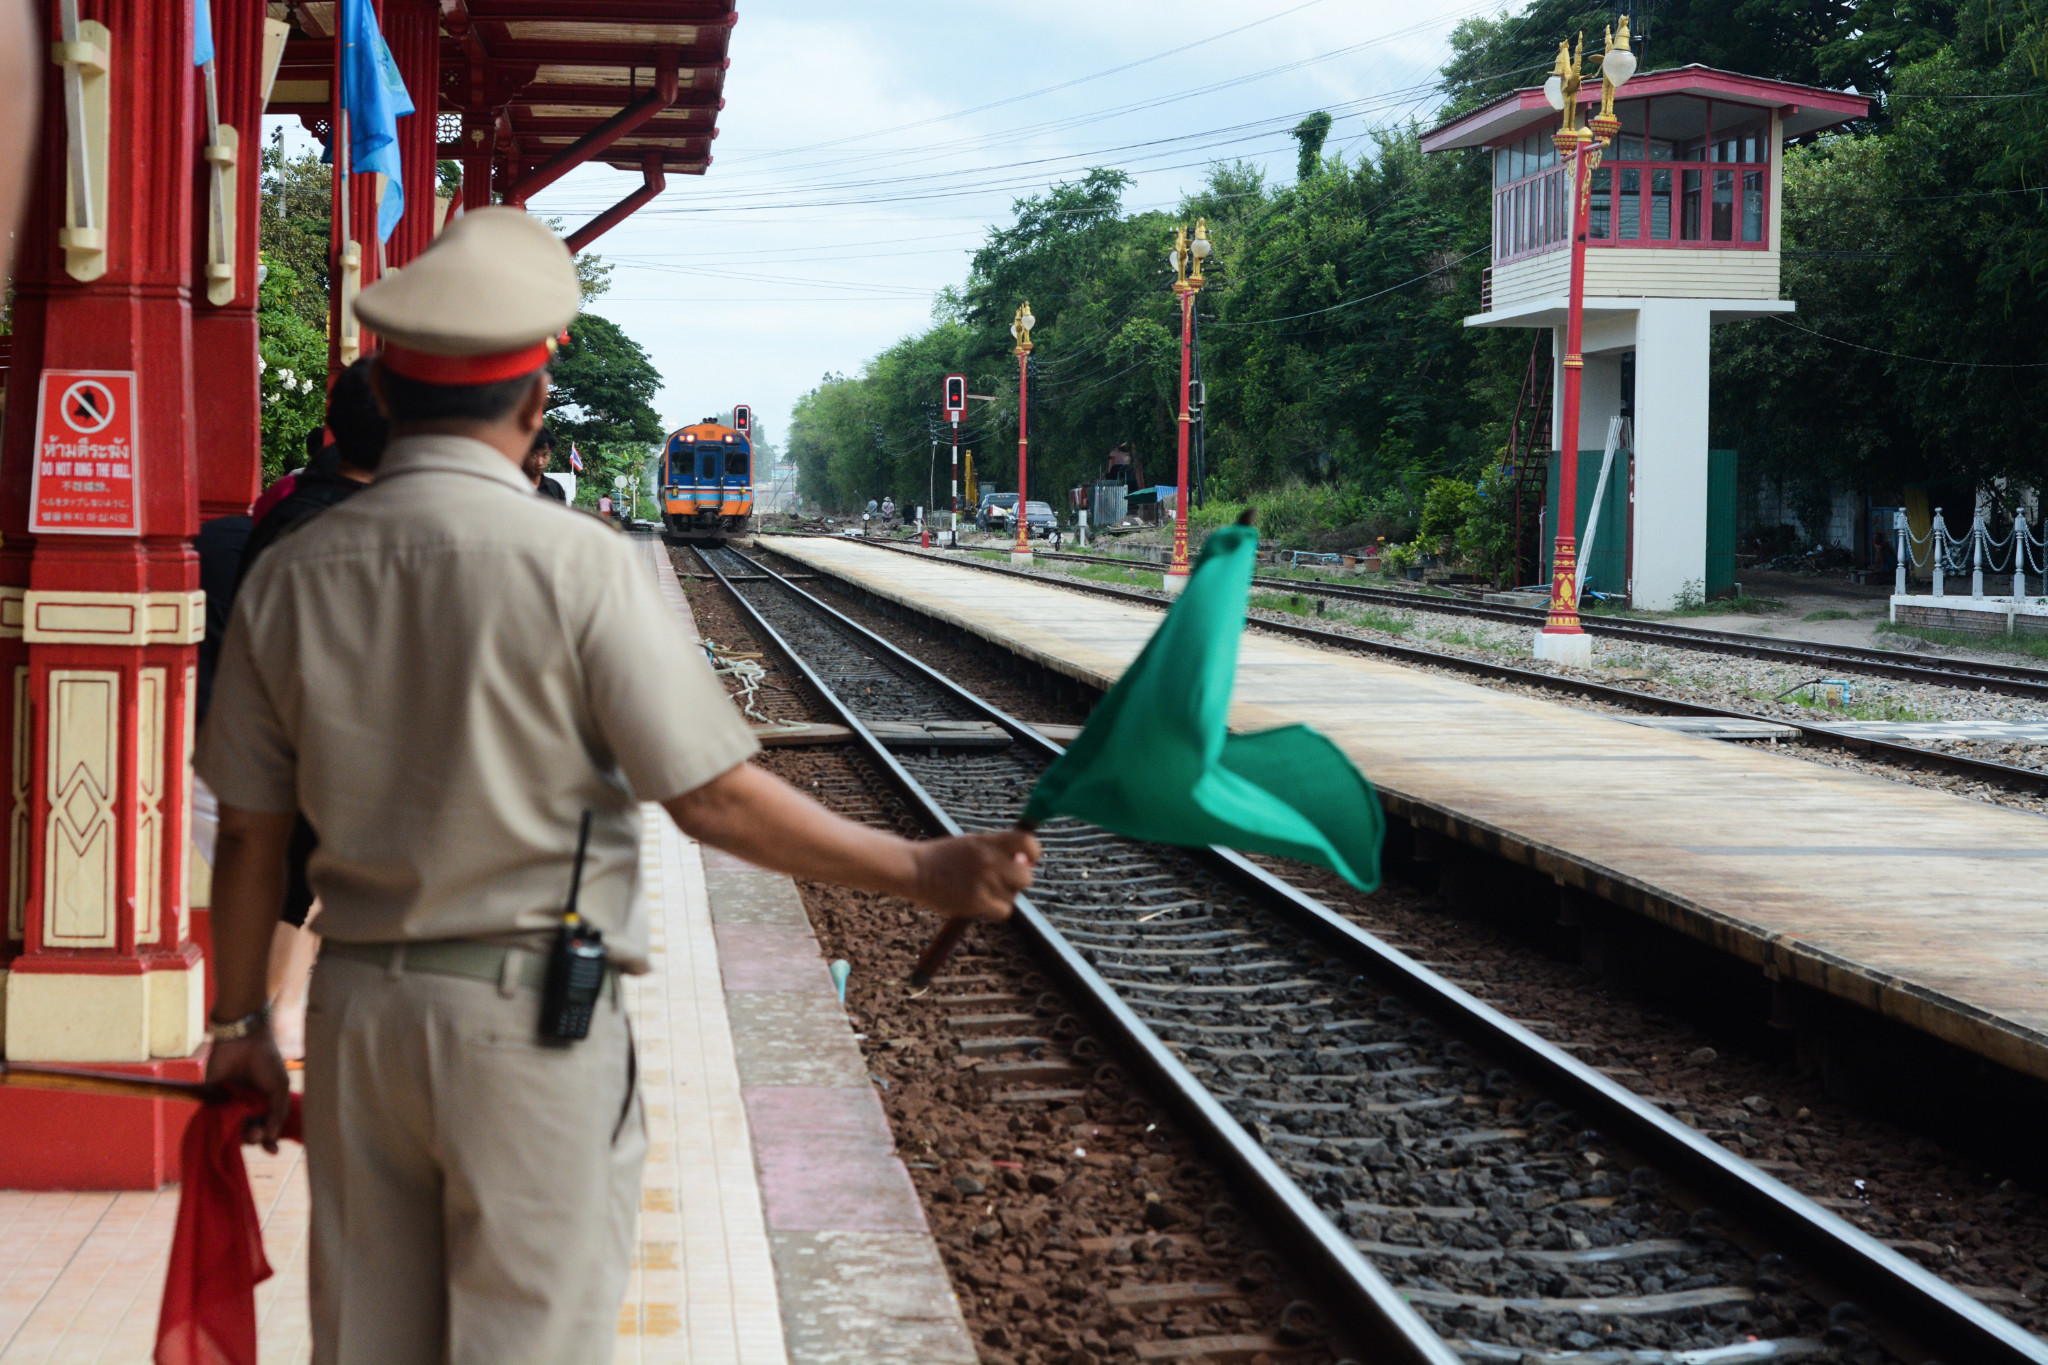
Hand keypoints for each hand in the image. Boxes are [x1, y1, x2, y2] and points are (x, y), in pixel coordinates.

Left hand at [204, 1030, 291, 1152]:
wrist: (244, 1040)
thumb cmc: (267, 1061)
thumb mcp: (280, 1088)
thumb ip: (277, 1112)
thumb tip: (271, 1137)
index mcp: (264, 1104)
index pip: (266, 1128)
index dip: (269, 1141)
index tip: (273, 1151)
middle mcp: (246, 1107)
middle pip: (249, 1132)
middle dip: (255, 1137)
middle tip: (257, 1132)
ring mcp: (229, 1104)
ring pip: (232, 1129)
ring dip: (240, 1134)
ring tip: (248, 1128)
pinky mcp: (212, 1099)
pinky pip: (214, 1118)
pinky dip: (221, 1124)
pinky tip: (232, 1123)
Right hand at [909, 829, 1039, 921]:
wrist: (915, 870)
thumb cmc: (945, 857)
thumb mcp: (972, 843)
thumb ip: (998, 850)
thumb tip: (1027, 862)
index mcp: (989, 842)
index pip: (1028, 842)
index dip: (1032, 853)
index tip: (1025, 860)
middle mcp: (989, 860)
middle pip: (1026, 877)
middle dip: (1018, 881)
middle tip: (1002, 880)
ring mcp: (983, 882)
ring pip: (1013, 896)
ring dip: (1003, 896)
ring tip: (981, 890)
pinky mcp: (975, 902)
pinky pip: (1004, 911)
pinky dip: (996, 910)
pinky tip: (981, 904)